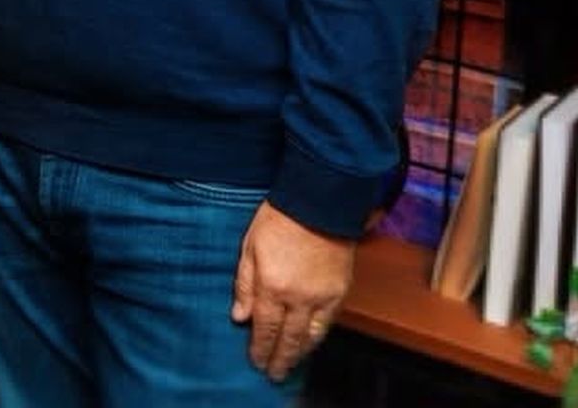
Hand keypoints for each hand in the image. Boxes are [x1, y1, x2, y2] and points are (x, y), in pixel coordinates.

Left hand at [230, 201, 355, 381]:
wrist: (318, 204)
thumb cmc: (279, 219)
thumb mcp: (249, 247)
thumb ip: (244, 285)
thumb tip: (239, 316)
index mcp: (271, 287)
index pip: (264, 328)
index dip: (259, 348)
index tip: (256, 361)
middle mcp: (297, 298)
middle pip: (288, 339)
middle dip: (280, 359)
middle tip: (274, 374)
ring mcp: (320, 297)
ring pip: (310, 336)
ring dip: (300, 354)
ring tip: (291, 364)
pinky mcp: (339, 292)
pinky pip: (328, 324)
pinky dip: (318, 338)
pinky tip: (311, 343)